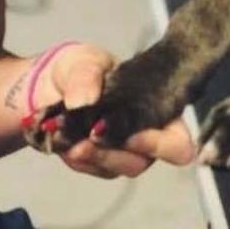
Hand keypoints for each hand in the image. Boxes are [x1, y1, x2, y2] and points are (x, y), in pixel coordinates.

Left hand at [33, 43, 194, 176]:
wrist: (52, 84)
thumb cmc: (82, 67)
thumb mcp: (84, 61)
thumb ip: (86, 76)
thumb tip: (83, 101)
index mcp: (155, 108)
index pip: (177, 143)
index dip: (161, 146)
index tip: (130, 134)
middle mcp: (144, 136)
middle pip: (142, 161)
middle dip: (113, 151)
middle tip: (90, 136)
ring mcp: (121, 152)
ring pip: (115, 168)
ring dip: (92, 154)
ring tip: (70, 139)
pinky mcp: (97, 161)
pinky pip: (91, 168)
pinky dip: (75, 154)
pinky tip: (62, 138)